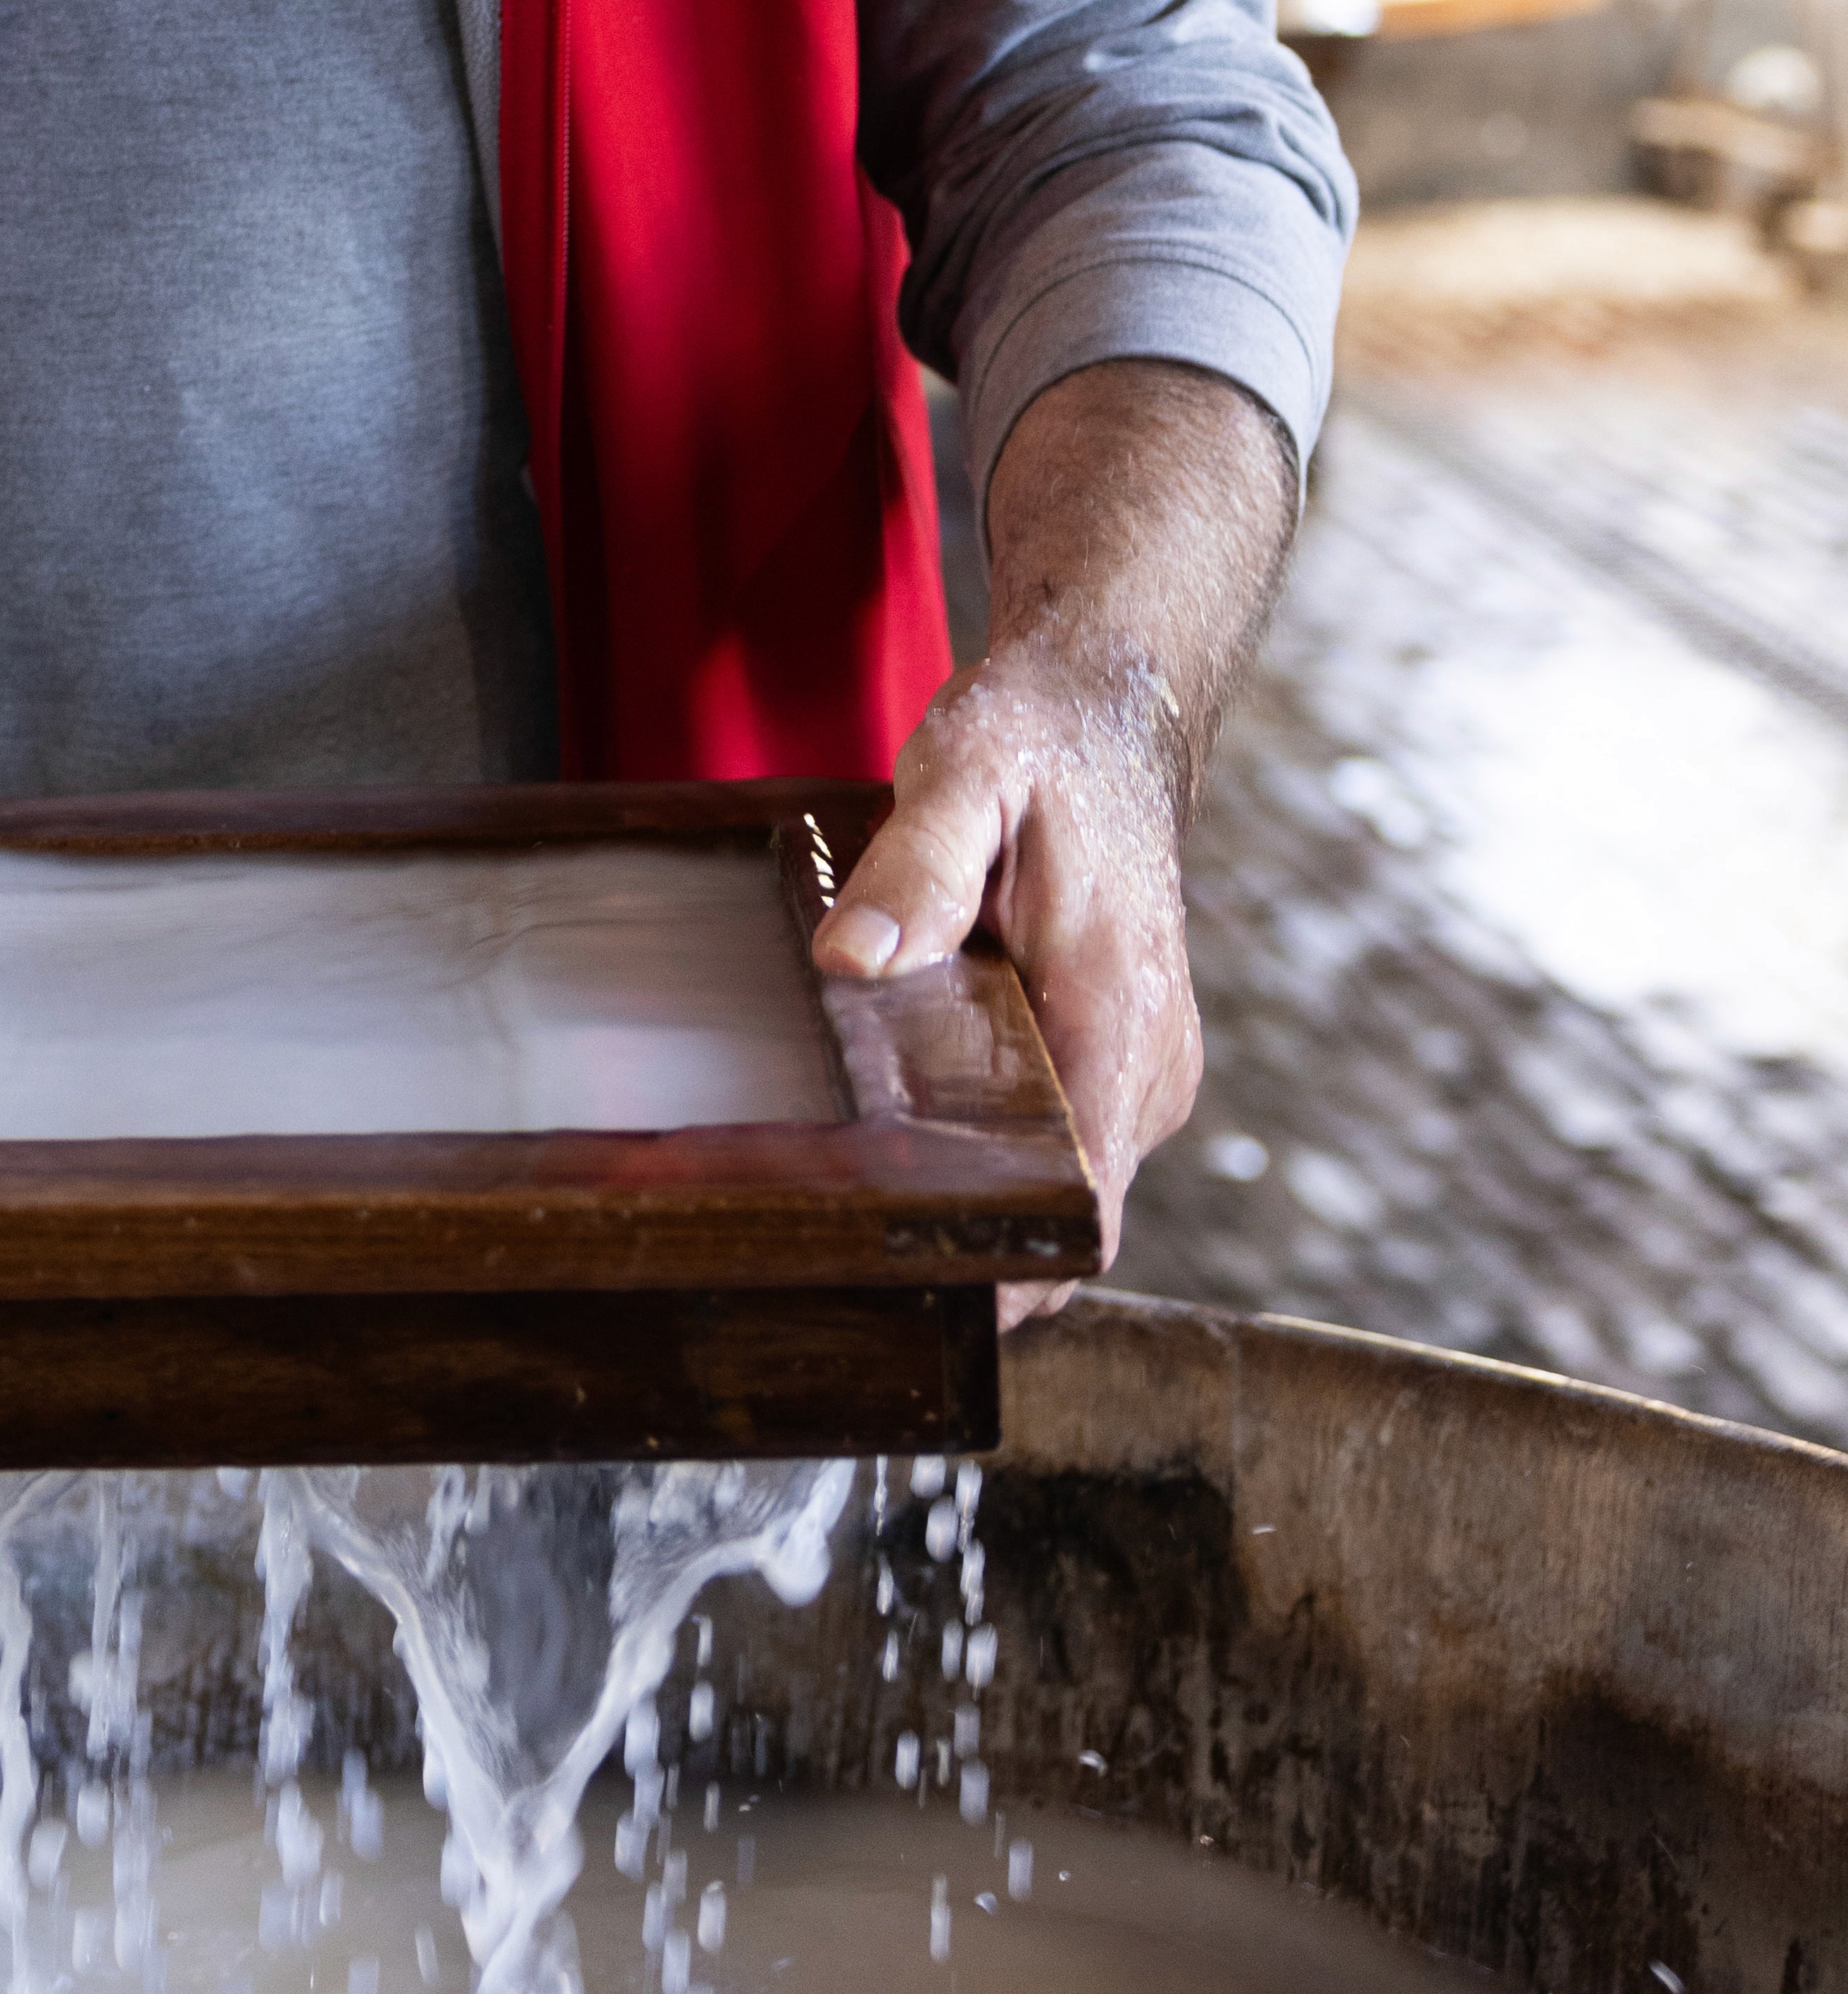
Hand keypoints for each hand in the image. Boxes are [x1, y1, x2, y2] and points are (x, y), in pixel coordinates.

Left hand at [812, 636, 1200, 1313]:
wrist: (1108, 704)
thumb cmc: (1038, 740)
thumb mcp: (963, 779)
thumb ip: (914, 871)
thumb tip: (849, 960)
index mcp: (1119, 1020)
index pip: (1085, 1210)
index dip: (1008, 1270)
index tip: (913, 1289)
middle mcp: (1150, 1064)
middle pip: (1068, 1213)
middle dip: (974, 1240)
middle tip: (844, 1250)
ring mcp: (1141, 1063)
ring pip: (1063, 1177)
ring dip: (981, 1186)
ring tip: (861, 1191)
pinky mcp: (1118, 1049)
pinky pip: (1062, 1133)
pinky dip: (999, 1139)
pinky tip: (911, 1121)